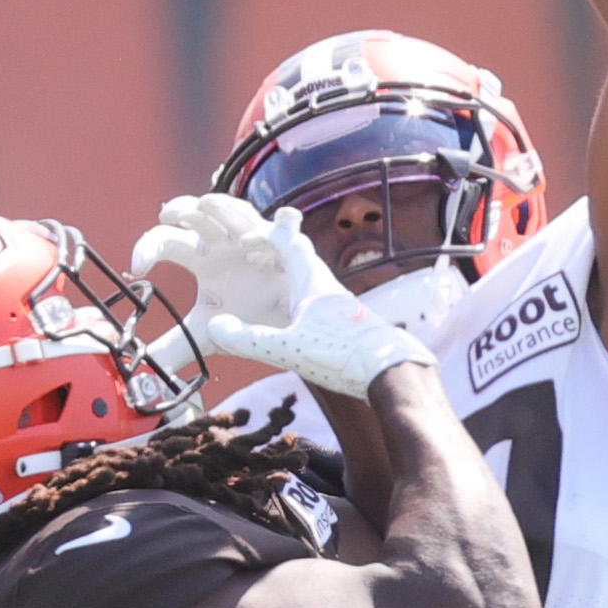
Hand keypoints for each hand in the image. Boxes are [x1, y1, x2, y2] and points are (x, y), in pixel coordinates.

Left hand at [132, 195, 297, 341]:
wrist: (286, 331)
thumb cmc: (247, 320)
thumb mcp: (206, 335)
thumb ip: (173, 347)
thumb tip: (142, 368)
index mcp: (202, 258)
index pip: (167, 241)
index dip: (148, 248)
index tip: (137, 268)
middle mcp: (225, 242)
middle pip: (198, 214)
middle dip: (182, 208)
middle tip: (166, 214)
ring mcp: (256, 239)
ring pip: (237, 211)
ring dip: (223, 206)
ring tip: (206, 204)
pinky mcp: (287, 246)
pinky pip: (287, 227)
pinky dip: (282, 222)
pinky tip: (274, 225)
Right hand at [202, 215, 434, 399]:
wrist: (392, 372)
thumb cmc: (342, 355)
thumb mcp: (287, 349)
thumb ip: (248, 339)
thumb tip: (215, 327)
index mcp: (311, 282)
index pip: (286, 242)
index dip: (262, 236)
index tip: (241, 243)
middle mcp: (327, 287)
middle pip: (300, 256)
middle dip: (275, 251)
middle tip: (252, 256)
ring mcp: (340, 306)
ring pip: (310, 279)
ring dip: (288, 276)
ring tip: (269, 286)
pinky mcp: (348, 325)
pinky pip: (318, 302)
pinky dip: (300, 301)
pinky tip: (295, 320)